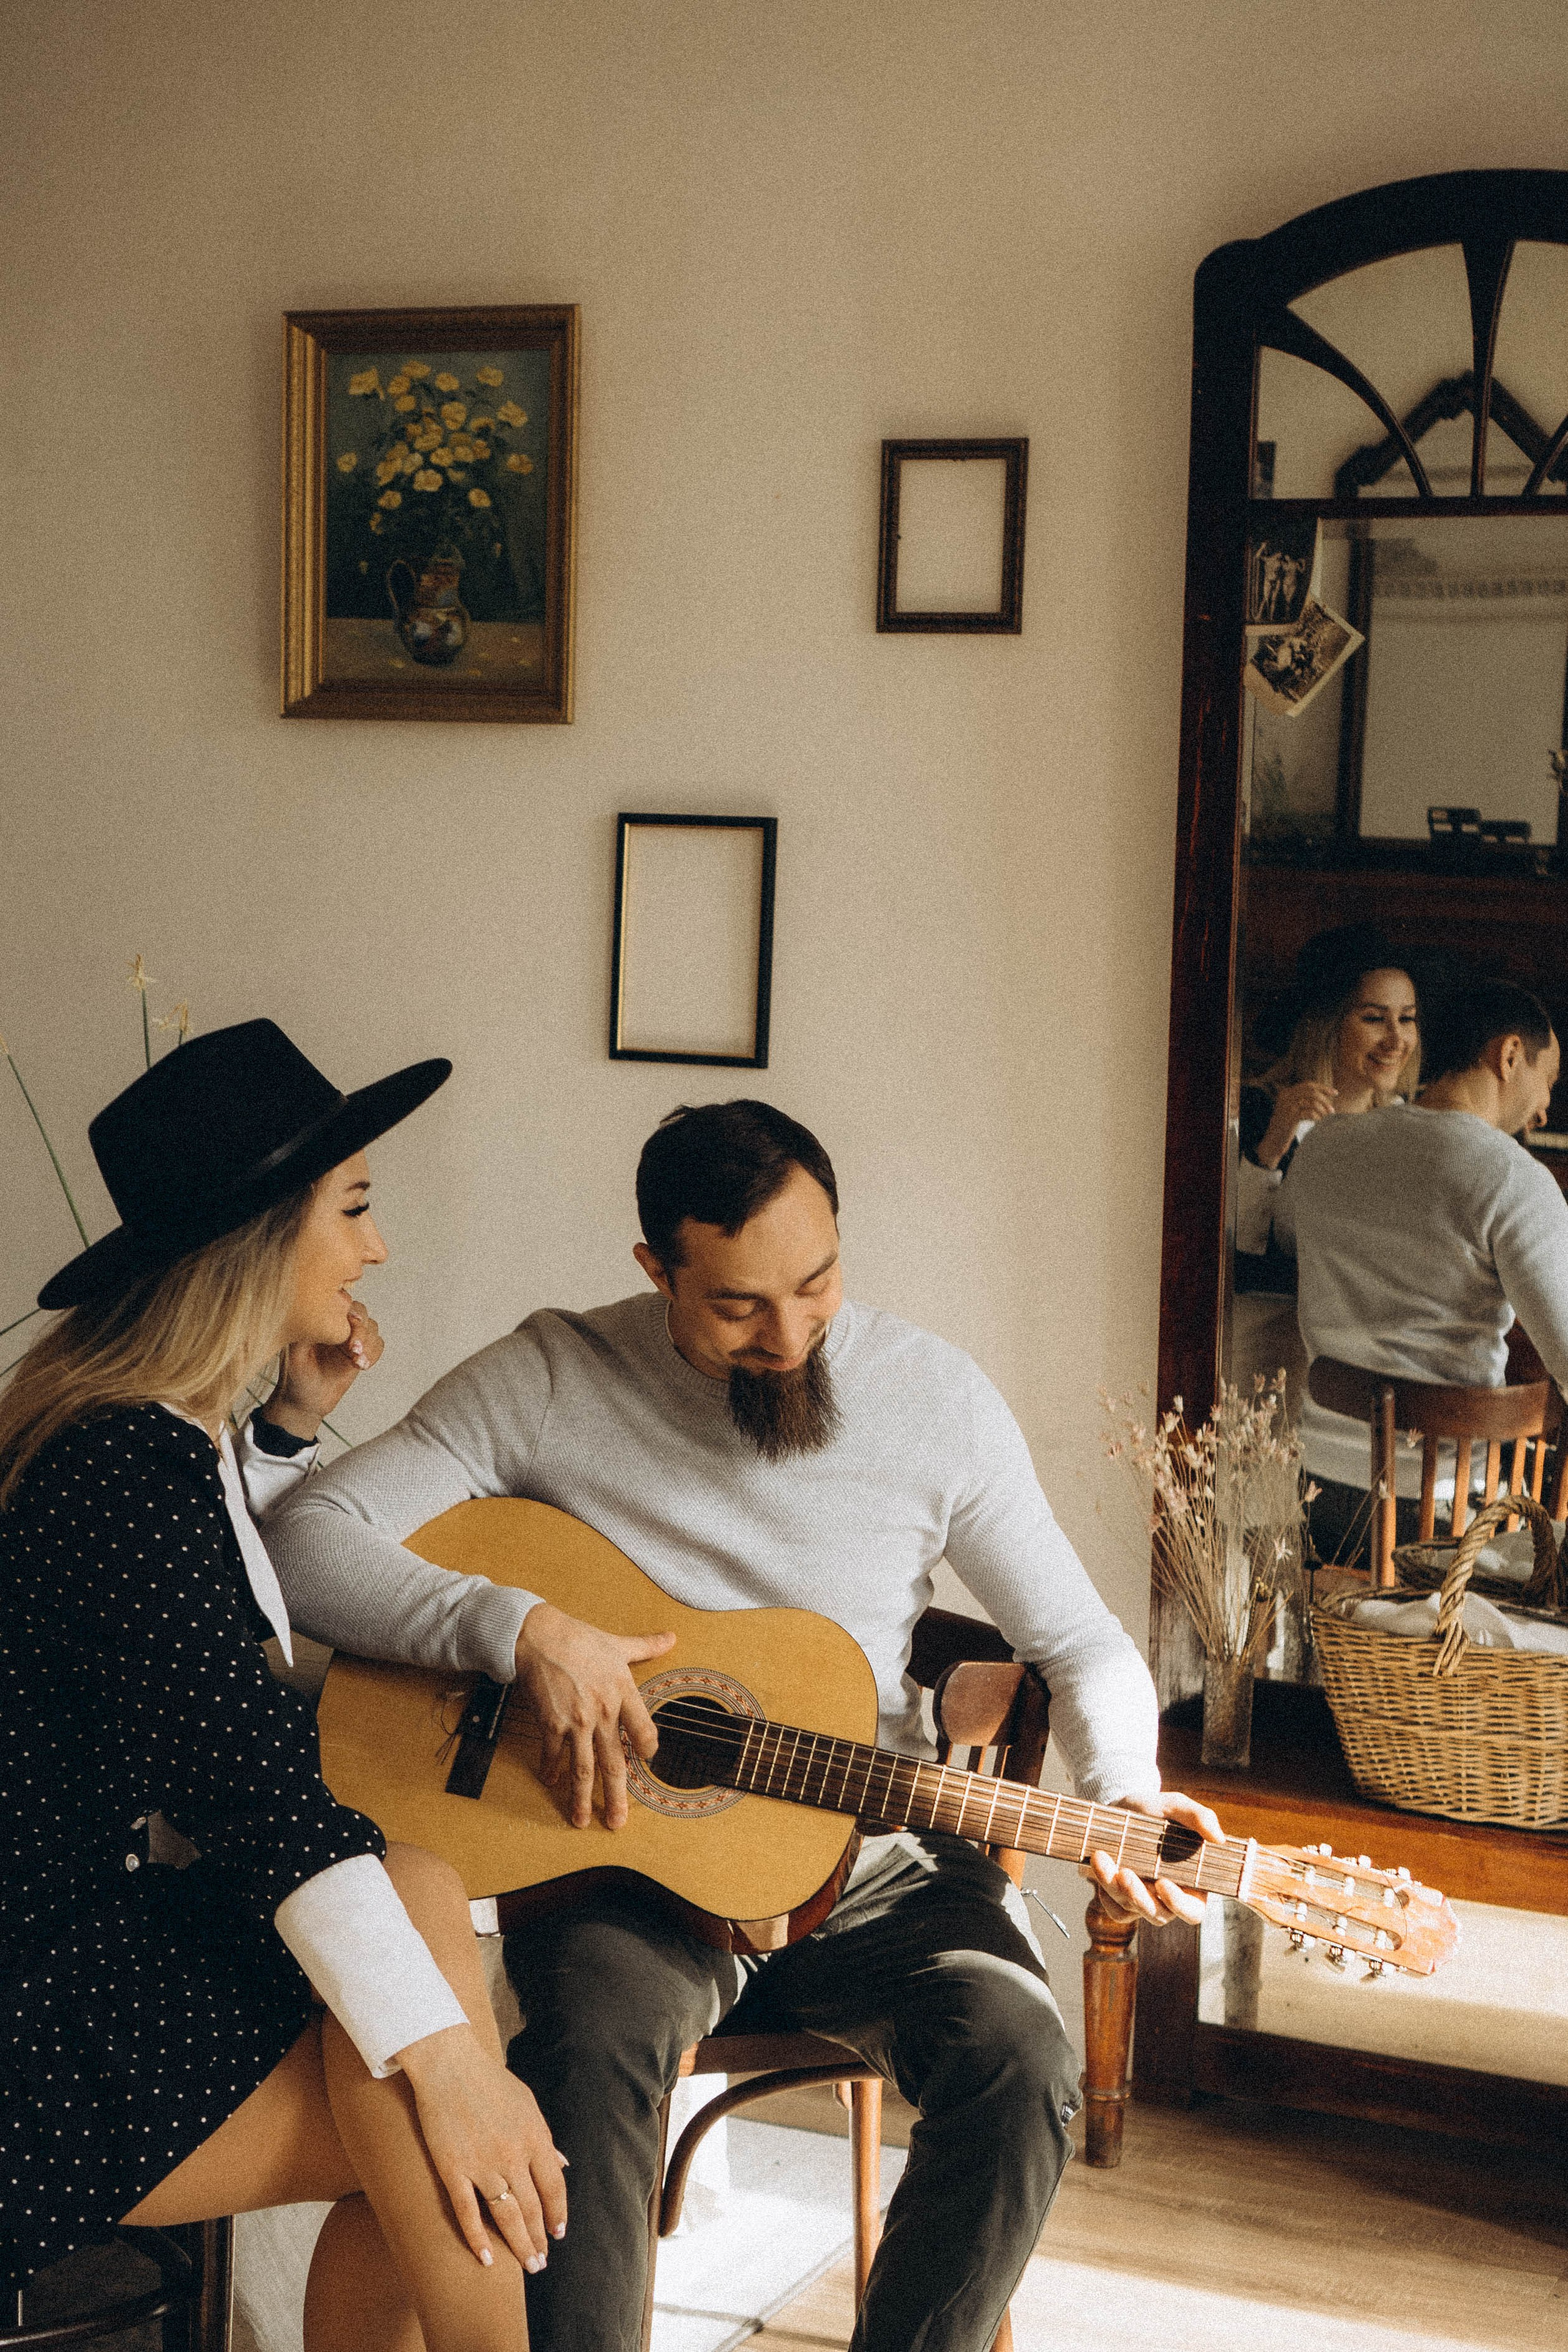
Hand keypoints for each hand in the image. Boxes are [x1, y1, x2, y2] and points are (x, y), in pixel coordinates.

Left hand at [265, 1302, 383, 1439]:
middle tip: (354, 1349)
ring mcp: (350, 1338)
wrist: (305, 1401)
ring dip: (368, 1344)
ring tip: (357, 1362)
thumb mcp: (295, 1353)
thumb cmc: (296, 1375)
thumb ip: (307, 1332)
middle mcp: (337, 1325)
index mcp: (320, 1318)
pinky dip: (373, 1354)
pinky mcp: (360, 1353)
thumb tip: (322, 1316)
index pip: (341, 1301)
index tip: (349, 1322)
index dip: (348, 1311)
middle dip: (361, 1331)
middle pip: (360, 1312)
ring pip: (372, 1328)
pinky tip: (361, 1365)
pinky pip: (378, 1345)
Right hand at [397, 2022, 566, 2270]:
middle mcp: (512, 2154)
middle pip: (532, 2207)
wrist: (448, 2065)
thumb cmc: (490, 2081)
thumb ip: (544, 2138)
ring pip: (506, 2216)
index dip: (558, 2214)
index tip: (559, 2234)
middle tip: (542, 2262)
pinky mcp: (452, 2169)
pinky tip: (487, 2258)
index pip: (554, 2187)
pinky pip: (467, 2212)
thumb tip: (563, 2164)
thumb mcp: (527, 2104)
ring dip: (519, 2244)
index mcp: (534, 2136)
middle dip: (539, 2239)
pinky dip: (478, 2239)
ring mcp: (481, 2164)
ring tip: (527, 2265)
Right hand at [515, 1603, 675, 1828]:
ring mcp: (577, 1721)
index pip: (645, 1733)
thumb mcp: (617, 1644)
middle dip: (616, 1798)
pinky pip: (553, 1754)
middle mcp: (604, 1712)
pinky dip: (551, 1770)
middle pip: (614, 1764)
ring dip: (582, 1798)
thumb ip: (645, 1647)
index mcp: (624, 1693)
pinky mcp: (552, 1722)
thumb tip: (671, 1637)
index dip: (646, 1751)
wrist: (539, 1634)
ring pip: (584, 1769)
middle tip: (617, 1822)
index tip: (643, 1762)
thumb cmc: (579, 1638)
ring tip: (581, 1821)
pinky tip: (549, 1782)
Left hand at [1085, 1791, 1223, 1926]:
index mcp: (1192, 1882)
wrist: (1123, 1805)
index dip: (1180, 1904)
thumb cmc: (1157, 1809)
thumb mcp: (1176, 1806)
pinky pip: (1114, 1910)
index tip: (1163, 1884)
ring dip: (1114, 1887)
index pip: (1193, 1910)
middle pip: (1159, 1916)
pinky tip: (1099, 1869)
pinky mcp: (1122, 1899)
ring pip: (1131, 1909)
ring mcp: (1144, 1900)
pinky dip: (1105, 1894)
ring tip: (1100, 1858)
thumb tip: (1219, 1838)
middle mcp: (1168, 1897)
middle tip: (1125, 1874)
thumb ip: (1199, 1817)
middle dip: (1140, 1898)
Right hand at [1256, 1081, 1336, 1167]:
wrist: (1273, 1142)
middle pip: (1311, 1091)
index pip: (1308, 1085)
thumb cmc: (1285, 1127)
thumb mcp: (1291, 1110)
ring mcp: (1288, 1106)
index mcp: (1286, 1093)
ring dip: (1323, 1110)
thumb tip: (1324, 1096)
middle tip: (1332, 1110)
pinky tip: (1319, 1124)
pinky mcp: (1291, 1117)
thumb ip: (1303, 1101)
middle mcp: (1285, 1097)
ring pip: (1312, 1102)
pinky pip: (1310, 1113)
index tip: (1335, 1093)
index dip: (1323, 1088)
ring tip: (1327, 1118)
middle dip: (1325, 1099)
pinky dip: (1317, 1118)